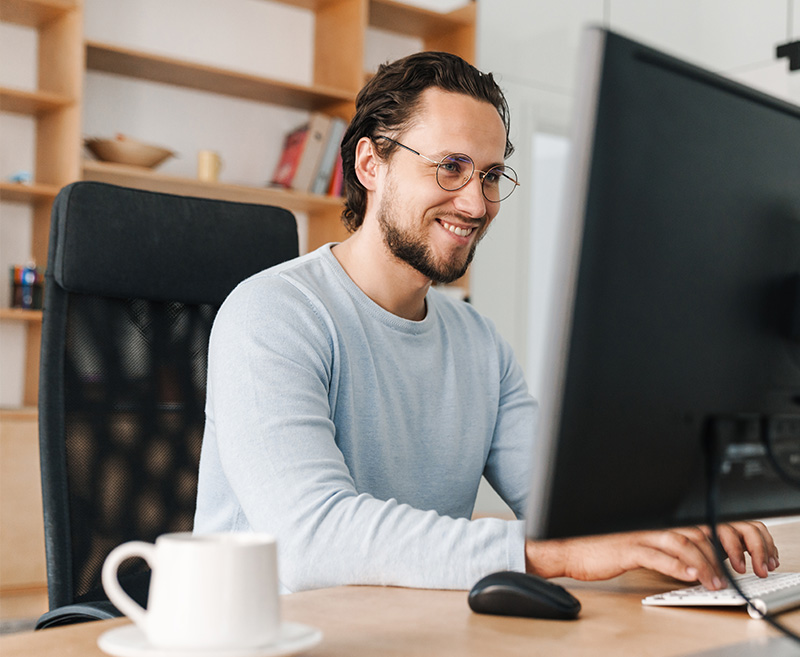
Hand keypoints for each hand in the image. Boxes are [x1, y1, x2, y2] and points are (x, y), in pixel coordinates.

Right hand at [525, 521, 778, 589]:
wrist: (568, 547)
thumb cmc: (599, 544)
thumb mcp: (637, 541)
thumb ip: (664, 543)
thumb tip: (694, 556)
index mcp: (655, 517)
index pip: (697, 522)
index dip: (721, 537)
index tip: (736, 558)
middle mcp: (650, 521)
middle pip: (696, 531)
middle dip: (720, 552)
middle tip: (733, 572)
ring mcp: (639, 533)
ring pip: (682, 542)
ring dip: (704, 563)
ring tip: (715, 581)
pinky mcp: (626, 547)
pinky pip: (657, 555)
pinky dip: (676, 566)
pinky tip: (689, 576)